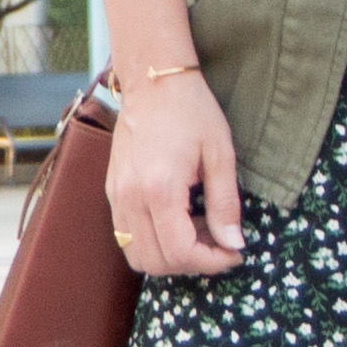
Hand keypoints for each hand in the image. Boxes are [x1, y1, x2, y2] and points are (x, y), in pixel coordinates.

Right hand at [107, 71, 243, 276]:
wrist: (153, 82)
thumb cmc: (191, 111)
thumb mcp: (220, 154)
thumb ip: (226, 204)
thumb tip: (234, 244)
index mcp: (160, 189)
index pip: (180, 252)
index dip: (211, 262)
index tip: (234, 253)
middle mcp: (131, 198)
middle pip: (156, 263)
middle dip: (193, 264)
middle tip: (219, 244)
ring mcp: (117, 197)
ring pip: (137, 256)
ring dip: (171, 257)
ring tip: (199, 232)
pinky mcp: (112, 192)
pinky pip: (127, 237)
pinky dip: (154, 243)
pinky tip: (179, 221)